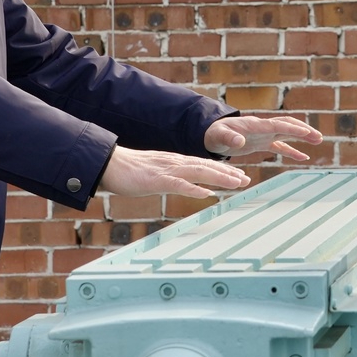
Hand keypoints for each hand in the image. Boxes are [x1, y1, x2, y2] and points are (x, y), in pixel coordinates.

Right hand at [98, 147, 249, 198]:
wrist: (110, 164)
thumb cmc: (132, 171)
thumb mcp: (158, 174)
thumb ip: (176, 178)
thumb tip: (192, 186)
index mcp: (176, 162)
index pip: (205, 164)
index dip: (224, 170)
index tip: (240, 176)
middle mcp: (175, 163)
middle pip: (207, 166)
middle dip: (228, 173)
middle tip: (246, 180)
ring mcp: (167, 170)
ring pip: (198, 172)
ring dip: (218, 177)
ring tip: (235, 183)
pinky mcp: (156, 180)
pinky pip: (177, 184)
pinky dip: (192, 188)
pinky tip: (204, 193)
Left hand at [203, 115, 323, 160]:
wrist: (212, 133)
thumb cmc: (215, 133)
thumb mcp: (219, 136)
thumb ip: (230, 137)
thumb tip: (240, 141)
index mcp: (256, 125)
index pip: (278, 125)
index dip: (293, 128)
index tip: (307, 133)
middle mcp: (263, 128)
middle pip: (288, 125)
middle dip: (303, 130)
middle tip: (318, 137)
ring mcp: (264, 135)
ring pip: (288, 133)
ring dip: (303, 136)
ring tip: (318, 140)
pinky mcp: (263, 142)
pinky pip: (281, 146)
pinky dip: (292, 151)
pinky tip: (303, 158)